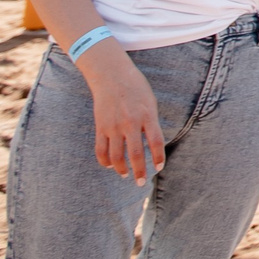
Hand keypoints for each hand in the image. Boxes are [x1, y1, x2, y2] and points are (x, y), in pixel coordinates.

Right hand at [76, 45, 163, 184]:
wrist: (112, 75)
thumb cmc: (136, 88)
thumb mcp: (150, 102)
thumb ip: (152, 123)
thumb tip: (153, 145)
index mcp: (147, 115)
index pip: (156, 142)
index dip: (158, 158)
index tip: (159, 168)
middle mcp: (130, 122)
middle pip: (135, 154)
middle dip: (139, 172)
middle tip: (141, 182)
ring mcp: (114, 126)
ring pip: (116, 156)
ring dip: (121, 169)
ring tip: (125, 175)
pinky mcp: (100, 127)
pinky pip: (101, 150)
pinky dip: (105, 161)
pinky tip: (110, 165)